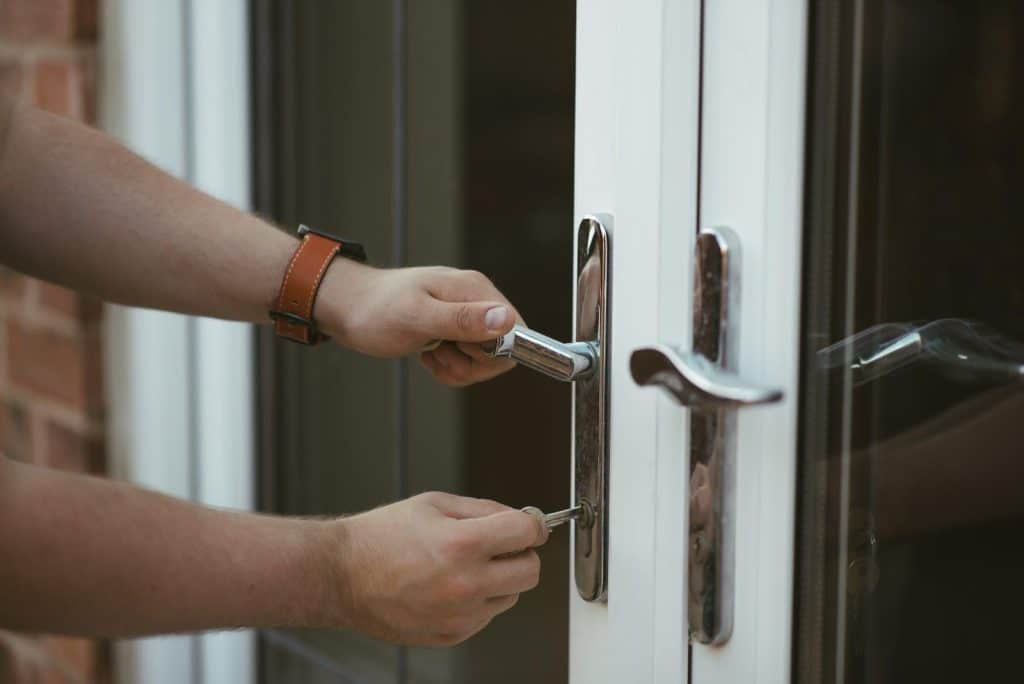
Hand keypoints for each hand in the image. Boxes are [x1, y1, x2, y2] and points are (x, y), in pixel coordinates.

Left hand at [316, 261, 520, 385]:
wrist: (347, 308)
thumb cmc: (375, 310)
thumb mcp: (418, 318)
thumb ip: (462, 319)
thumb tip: (505, 320)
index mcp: (474, 290)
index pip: (516, 330)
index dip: (493, 353)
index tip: (461, 350)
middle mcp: (475, 300)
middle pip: (502, 349)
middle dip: (472, 364)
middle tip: (440, 353)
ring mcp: (465, 315)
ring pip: (485, 359)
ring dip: (458, 367)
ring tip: (431, 353)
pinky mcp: (454, 329)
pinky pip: (468, 361)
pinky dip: (450, 367)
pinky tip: (428, 355)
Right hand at [316, 492, 547, 645]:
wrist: (342, 575)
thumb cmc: (382, 536)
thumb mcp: (435, 503)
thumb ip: (484, 510)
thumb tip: (521, 519)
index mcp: (462, 543)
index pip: (527, 532)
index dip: (532, 523)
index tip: (529, 524)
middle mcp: (465, 584)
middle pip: (531, 571)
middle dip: (522, 553)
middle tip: (502, 545)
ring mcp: (460, 615)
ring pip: (512, 596)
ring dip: (500, 579)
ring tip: (465, 565)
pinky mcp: (452, 635)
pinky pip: (486, 616)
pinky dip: (479, 600)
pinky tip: (450, 586)